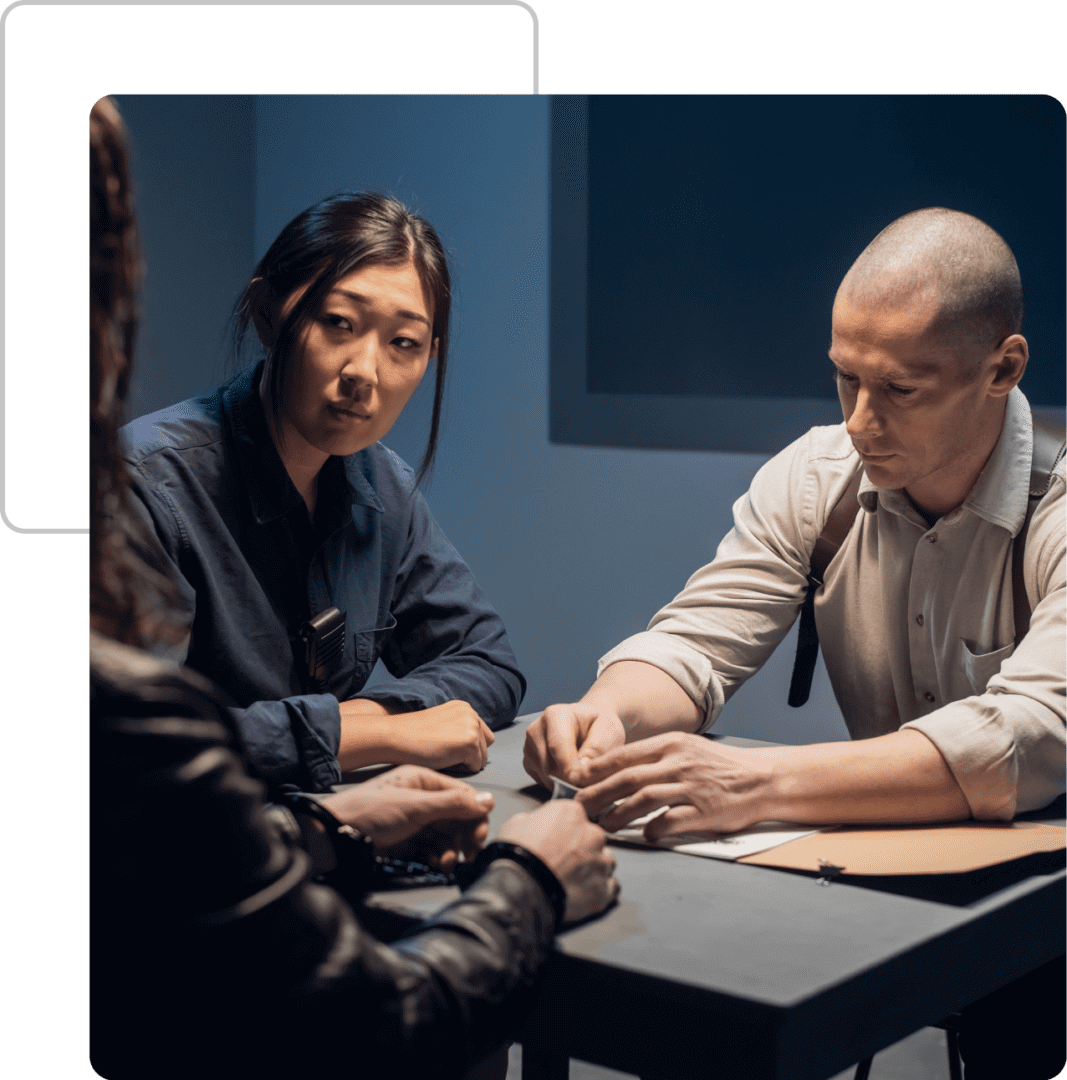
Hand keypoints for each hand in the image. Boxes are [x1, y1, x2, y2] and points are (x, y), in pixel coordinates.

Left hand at [322, 765, 493, 869]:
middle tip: (469, 853)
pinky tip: (436, 864)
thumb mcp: (416, 806)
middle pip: (457, 818)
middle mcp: (422, 799)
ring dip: (451, 850)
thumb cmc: (369, 812)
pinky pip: (432, 849)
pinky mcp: (407, 842)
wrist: (335, 835)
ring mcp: (414, 821)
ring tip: (446, 862)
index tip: (479, 836)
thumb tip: (487, 801)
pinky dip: (438, 857)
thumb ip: (453, 804)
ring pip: (446, 836)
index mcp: (424, 780)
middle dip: (464, 836)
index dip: (475, 816)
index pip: (462, 796)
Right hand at [340, 699, 495, 772]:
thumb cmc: (411, 735)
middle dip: (470, 755)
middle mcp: (472, 714)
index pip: (481, 734)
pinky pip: (476, 767)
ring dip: (465, 763)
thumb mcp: (441, 723)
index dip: (467, 747)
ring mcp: (472, 727)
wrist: (394, 736)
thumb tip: (473, 748)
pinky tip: (444, 761)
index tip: (447, 749)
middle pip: (485, 745)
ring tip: (442, 757)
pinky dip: (462, 770)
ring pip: (482, 757)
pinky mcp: (469, 743)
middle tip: (445, 755)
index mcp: (464, 708)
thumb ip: (458, 728)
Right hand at [496, 801, 619, 922]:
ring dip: (594, 868)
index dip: (564, 829)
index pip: (575, 815)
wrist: (520, 887)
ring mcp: (600, 863)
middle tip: (563, 861)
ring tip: (574, 880)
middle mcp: (592, 834)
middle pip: (593, 838)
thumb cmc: (518, 855)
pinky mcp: (603, 890)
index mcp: (572, 813)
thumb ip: (534, 821)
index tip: (558, 838)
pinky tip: (585, 893)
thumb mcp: (516, 823)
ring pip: (605, 862)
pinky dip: (600, 890)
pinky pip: (610, 888)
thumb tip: (534, 826)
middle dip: (582, 849)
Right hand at [523, 703, 625, 789]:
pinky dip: (560, 785)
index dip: (569, 767)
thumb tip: (580, 771)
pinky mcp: (529, 763)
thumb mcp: (608, 730)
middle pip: (549, 766)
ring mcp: (529, 748)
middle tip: (591, 782)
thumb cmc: (599, 726)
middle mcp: (536, 730)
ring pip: (546, 778)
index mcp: (555, 715)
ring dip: (566, 783)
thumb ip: (596, 749)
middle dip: (571, 779)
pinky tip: (572, 774)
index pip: (557, 746)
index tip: (581, 782)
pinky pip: (544, 783)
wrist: (589, 725)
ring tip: (584, 774)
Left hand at [575, 733, 772, 838]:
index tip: (578, 780)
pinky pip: (670, 821)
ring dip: (619, 813)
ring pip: (643, 799)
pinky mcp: (704, 811)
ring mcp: (691, 786)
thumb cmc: (720, 766)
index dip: (598, 769)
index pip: (625, 755)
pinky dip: (652, 829)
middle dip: (598, 793)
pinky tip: (644, 834)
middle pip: (627, 778)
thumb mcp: (687, 749)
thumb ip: (656, 757)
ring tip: (605, 824)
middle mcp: (678, 762)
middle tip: (580, 806)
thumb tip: (618, 769)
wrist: (762, 779)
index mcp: (671, 744)